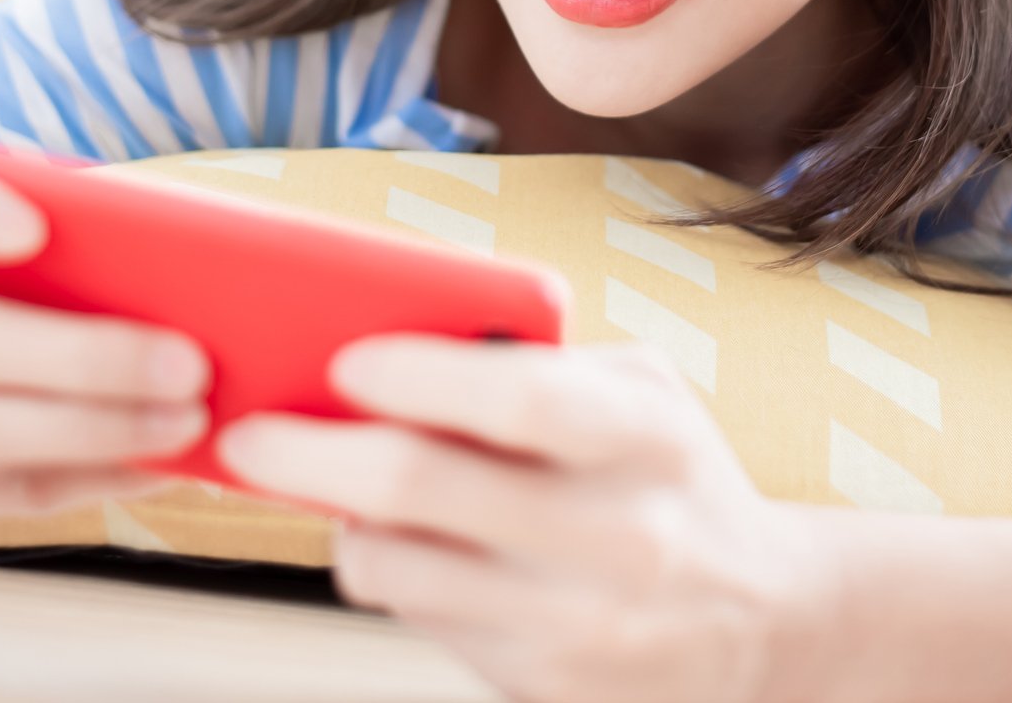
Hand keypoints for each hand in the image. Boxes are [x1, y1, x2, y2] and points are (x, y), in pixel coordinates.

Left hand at [216, 335, 836, 702]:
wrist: (762, 623)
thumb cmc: (672, 477)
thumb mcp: (642, 393)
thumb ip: (542, 363)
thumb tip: (397, 343)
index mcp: (646, 438)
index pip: (514, 397)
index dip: (414, 373)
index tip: (342, 359)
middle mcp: (617, 536)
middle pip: (421, 486)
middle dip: (309, 453)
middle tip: (249, 434)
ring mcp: (578, 625)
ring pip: (395, 566)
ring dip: (339, 520)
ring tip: (335, 487)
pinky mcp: (543, 688)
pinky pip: (417, 619)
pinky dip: (387, 572)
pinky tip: (404, 543)